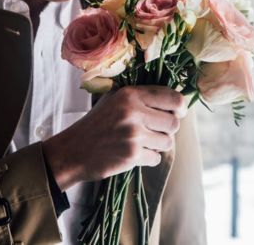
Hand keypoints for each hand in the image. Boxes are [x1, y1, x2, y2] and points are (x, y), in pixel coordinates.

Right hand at [42, 85, 186, 190]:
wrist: (73, 150)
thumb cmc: (97, 123)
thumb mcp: (114, 99)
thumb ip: (141, 96)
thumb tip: (176, 101)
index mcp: (130, 94)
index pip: (173, 98)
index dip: (180, 108)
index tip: (177, 113)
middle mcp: (133, 112)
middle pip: (174, 123)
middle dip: (167, 130)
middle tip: (154, 131)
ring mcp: (133, 134)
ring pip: (167, 142)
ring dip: (158, 145)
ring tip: (141, 142)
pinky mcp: (132, 155)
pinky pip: (156, 158)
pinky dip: (148, 158)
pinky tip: (133, 154)